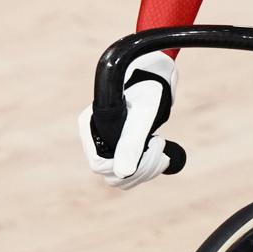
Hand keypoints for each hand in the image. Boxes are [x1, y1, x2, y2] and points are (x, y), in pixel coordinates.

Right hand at [80, 48, 182, 188]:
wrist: (156, 74)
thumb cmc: (148, 88)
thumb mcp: (142, 115)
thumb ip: (131, 143)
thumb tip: (123, 174)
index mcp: (90, 125)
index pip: (99, 164)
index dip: (126, 165)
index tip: (152, 147)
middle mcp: (95, 136)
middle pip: (111, 173)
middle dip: (141, 168)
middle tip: (162, 148)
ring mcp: (108, 142)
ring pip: (121, 176)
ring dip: (146, 170)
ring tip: (163, 149)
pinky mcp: (122, 147)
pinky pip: (129, 172)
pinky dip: (147, 169)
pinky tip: (161, 153)